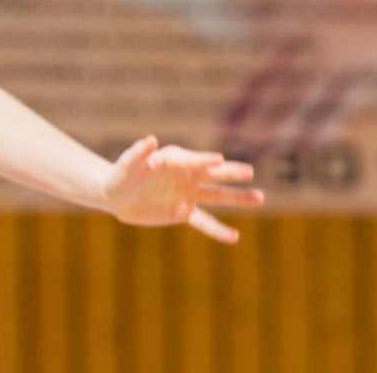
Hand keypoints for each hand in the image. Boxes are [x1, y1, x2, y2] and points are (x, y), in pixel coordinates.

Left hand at [104, 135, 264, 243]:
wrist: (116, 196)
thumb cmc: (120, 175)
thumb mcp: (127, 164)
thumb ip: (139, 153)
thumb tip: (151, 140)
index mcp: (173, 159)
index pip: (192, 159)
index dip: (203, 159)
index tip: (218, 159)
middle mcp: (185, 175)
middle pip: (212, 174)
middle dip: (230, 173)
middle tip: (250, 172)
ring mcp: (187, 194)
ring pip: (216, 195)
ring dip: (237, 197)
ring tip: (260, 198)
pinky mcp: (183, 212)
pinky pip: (204, 222)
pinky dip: (218, 230)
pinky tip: (235, 237)